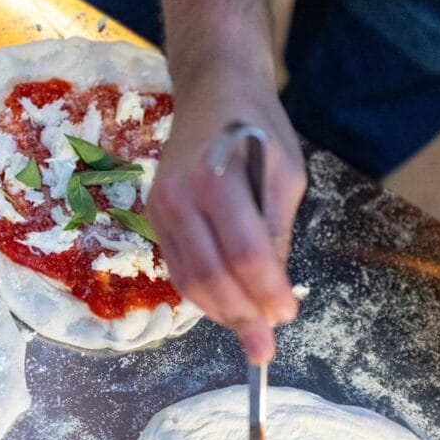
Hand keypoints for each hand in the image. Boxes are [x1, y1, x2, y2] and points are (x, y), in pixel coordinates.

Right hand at [147, 66, 306, 364]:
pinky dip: (201, 293)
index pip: (246, 256)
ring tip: (247, 332)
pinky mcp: (153, 215)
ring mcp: (160, 209)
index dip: (267, 293)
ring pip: (188, 280)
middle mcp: (179, 199)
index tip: (287, 317)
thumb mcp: (287, 174)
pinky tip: (225, 305)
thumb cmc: (257, 126)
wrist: (212, 91)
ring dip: (219, 313)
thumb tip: (273, 289)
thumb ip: (277, 232)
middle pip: (210, 277)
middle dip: (241, 318)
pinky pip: (177, 266)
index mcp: (218, 182)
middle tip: (265, 347)